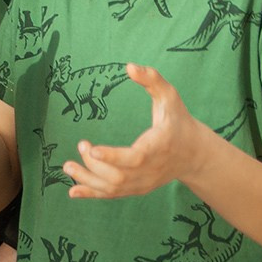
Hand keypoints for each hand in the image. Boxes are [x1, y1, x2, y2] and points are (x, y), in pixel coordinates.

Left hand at [63, 65, 198, 200]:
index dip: (112, 156)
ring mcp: (144, 183)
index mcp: (159, 147)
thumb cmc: (178, 120)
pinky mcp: (138, 188)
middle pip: (119, 176)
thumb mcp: (170, 96)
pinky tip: (73, 191)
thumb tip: (129, 66)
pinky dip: (92, 193)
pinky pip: (114, 195)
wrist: (193, 153)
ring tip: (67, 166)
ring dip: (88, 180)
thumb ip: (152, 79)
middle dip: (94, 164)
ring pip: (113, 189)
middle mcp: (151, 170)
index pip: (135, 158)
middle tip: (81, 145)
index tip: (91, 149)